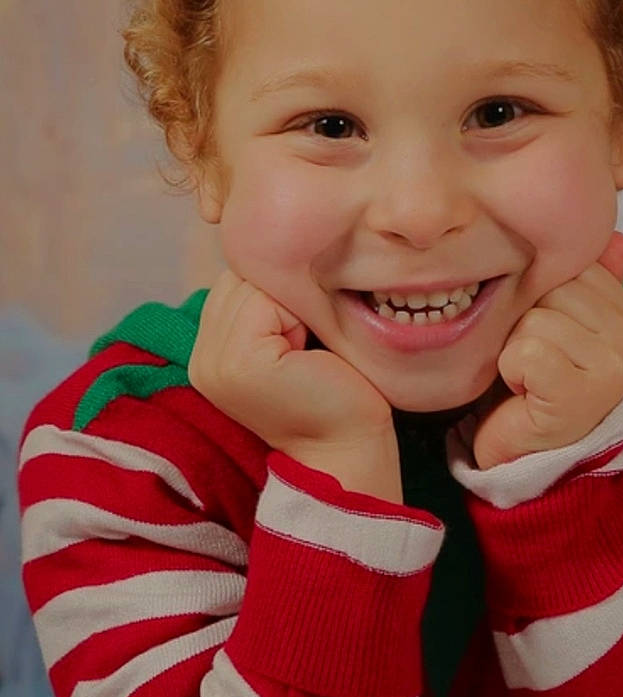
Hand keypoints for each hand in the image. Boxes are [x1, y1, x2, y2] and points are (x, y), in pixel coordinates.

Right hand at [188, 270, 401, 498]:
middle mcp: (201, 357)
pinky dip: (297, 317)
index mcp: (207, 352)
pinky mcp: (239, 362)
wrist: (347, 451)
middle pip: (240, 277)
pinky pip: (266, 300)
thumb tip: (269, 245)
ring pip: (253, 284)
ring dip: (292, 305)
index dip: (276, 294)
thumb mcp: (286, 342)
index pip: (234, 280)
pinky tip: (309, 354)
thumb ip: (263, 306)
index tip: (301, 337)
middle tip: (307, 346)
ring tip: (306, 350)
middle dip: (281, 296)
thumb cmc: (334, 394)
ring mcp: (214, 362)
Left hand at [470, 232, 622, 470]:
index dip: (541, 298)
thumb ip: (590, 282)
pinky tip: (525, 393)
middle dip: (526, 322)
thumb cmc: (539, 383)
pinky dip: (511, 371)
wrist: (527, 454)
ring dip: (516, 349)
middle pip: (551, 288)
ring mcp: (612, 366)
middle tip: (537, 362)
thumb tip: (617, 236)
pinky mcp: (580, 393)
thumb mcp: (564, 325)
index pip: (569, 266)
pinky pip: (525, 351)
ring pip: (535, 318)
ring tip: (531, 378)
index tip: (550, 339)